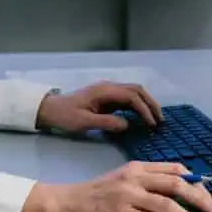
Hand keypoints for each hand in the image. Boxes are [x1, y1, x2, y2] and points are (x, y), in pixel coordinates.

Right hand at [16, 162, 211, 211]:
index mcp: (136, 167)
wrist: (68, 203)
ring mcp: (128, 195)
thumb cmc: (95, 195)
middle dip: (200, 199)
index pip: (173, 169)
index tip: (208, 194)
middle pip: (176, 184)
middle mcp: (134, 177)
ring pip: (168, 205)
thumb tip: (176, 196)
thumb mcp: (121, 180)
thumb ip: (145, 183)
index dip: (195, 182)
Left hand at [35, 81, 162, 133]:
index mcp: (104, 91)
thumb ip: (106, 122)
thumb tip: (127, 124)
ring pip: (133, 92)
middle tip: (161, 120)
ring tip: (155, 119)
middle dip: (151, 103)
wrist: (51, 110)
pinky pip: (127, 98)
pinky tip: (142, 117)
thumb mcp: (84, 122)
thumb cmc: (66, 116)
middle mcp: (108, 87)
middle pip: (136, 90)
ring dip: (146, 104)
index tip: (152, 124)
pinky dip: (138, 106)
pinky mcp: (106, 97)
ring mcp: (108, 91)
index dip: (144, 109)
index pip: (132, 96)